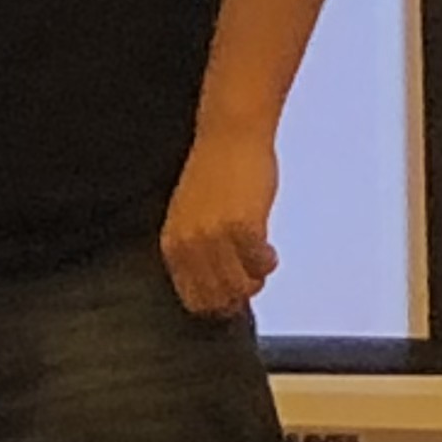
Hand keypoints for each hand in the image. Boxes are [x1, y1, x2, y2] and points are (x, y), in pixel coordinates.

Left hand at [160, 126, 280, 315]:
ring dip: (256, 280)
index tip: (233, 299)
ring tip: (260, 263)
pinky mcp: (244, 227)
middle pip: (218, 298)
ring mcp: (216, 237)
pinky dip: (267, 262)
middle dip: (239, 296)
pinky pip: (260, 264)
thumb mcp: (190, 216)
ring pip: (241, 286)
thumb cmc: (213, 173)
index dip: (216, 305)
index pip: (192, 298)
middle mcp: (190, 244)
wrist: (228, 136)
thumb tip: (218, 286)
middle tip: (252, 280)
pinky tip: (269, 251)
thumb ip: (197, 249)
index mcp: (172, 244)